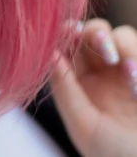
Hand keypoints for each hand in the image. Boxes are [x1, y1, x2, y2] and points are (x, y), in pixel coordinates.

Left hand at [49, 18, 136, 156]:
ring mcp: (128, 70)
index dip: (67, 34)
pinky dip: (135, 54)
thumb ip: (64, 89)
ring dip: (120, 43)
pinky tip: (135, 80)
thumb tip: (49, 52)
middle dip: (94, 32)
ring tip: (127, 69)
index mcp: (80, 84)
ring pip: (120, 35)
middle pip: (92, 33)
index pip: (69, 47)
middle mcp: (104, 73)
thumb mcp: (84, 126)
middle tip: (99, 43)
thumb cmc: (115, 155)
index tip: (68, 31)